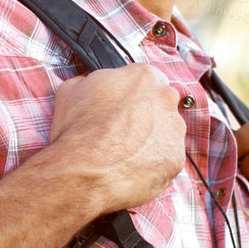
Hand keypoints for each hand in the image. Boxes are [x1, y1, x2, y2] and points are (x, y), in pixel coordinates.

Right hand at [47, 65, 185, 214]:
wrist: (83, 170)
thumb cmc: (76, 130)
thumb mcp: (72, 90)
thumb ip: (91, 81)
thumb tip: (91, 84)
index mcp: (143, 76)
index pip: (145, 80)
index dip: (131, 95)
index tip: (122, 108)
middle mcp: (165, 98)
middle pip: (160, 104)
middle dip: (146, 116)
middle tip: (123, 131)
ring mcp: (174, 129)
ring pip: (166, 132)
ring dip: (151, 139)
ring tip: (126, 153)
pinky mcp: (176, 157)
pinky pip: (167, 158)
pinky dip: (153, 163)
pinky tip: (132, 167)